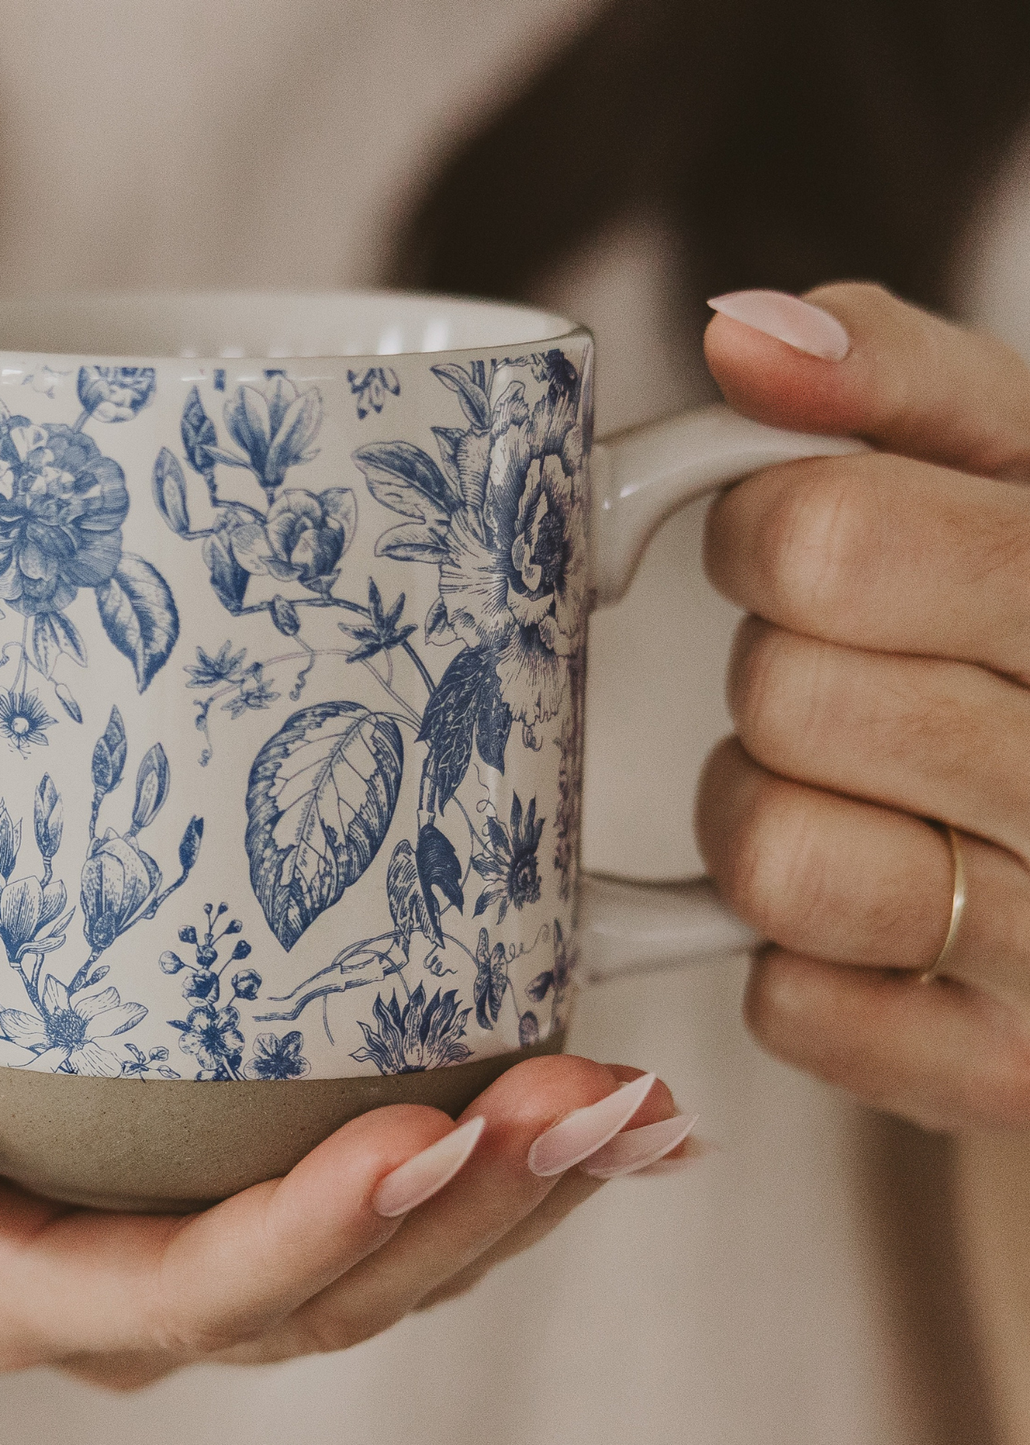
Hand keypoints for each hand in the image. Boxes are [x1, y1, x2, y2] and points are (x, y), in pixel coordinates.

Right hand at [0, 855, 691, 1388]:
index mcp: (5, 1272)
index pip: (180, 1290)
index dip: (309, 1233)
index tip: (420, 1134)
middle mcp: (118, 1287)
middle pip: (320, 1292)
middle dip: (466, 1206)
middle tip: (585, 1099)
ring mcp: (187, 1247)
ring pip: (378, 1268)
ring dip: (515, 1196)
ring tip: (630, 1106)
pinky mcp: (229, 1183)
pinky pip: (381, 1210)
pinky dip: (498, 1173)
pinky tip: (597, 1119)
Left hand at [695, 282, 1029, 1131]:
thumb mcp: (1022, 466)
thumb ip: (901, 381)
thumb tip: (746, 334)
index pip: (827, 537)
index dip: (766, 532)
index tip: (794, 544)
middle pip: (791, 694)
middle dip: (780, 670)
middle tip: (845, 673)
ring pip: (774, 863)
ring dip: (764, 816)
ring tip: (852, 794)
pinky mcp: (1015, 1074)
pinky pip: (793, 1007)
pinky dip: (799, 960)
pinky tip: (881, 920)